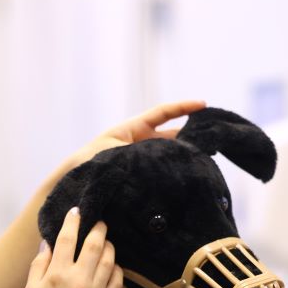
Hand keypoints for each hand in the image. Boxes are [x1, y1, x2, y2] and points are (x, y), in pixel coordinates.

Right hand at [21, 208, 122, 287]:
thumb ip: (39, 266)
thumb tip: (48, 244)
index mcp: (57, 275)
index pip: (68, 237)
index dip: (73, 220)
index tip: (77, 211)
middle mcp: (80, 280)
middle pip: (95, 243)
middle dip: (98, 228)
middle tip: (99, 222)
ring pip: (109, 259)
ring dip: (109, 246)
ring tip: (105, 242)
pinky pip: (117, 280)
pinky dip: (116, 268)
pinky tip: (111, 266)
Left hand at [68, 99, 206, 166]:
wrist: (75, 182)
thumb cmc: (88, 164)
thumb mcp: (112, 153)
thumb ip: (135, 152)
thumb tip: (161, 155)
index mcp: (133, 128)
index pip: (163, 113)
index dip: (183, 107)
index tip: (202, 104)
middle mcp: (141, 141)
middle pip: (172, 134)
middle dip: (191, 134)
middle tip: (212, 138)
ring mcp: (143, 157)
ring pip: (169, 153)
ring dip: (185, 155)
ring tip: (206, 159)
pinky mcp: (144, 172)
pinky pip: (162, 168)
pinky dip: (175, 170)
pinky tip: (188, 176)